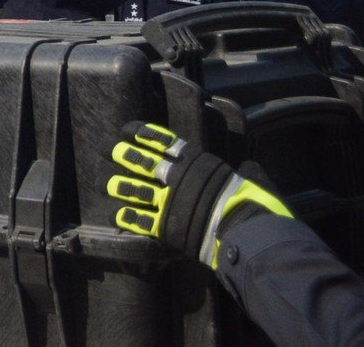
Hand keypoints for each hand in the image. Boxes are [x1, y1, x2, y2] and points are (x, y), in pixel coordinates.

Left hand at [107, 120, 293, 267]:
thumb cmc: (256, 205)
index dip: (143, 133)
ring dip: (120, 186)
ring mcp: (169, 201)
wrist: (248, 233)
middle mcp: (178, 177)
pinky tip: (116, 215)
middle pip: (143, 162)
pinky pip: (140, 220)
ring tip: (107, 184)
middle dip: (124, 154)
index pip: (164, 141)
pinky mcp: (166, 226)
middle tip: (110, 150)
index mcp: (197, 162)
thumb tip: (251, 169)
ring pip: (136, 189)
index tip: (126, 129)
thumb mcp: (253, 179)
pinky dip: (126, 217)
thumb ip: (245, 172)